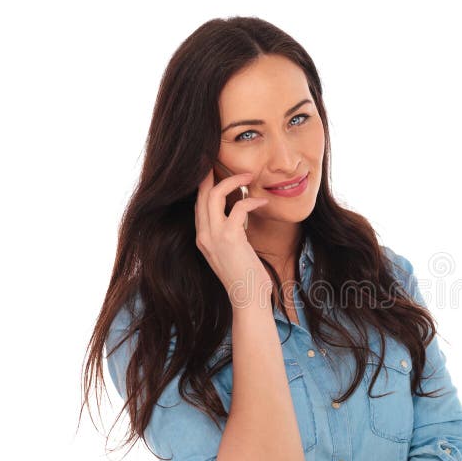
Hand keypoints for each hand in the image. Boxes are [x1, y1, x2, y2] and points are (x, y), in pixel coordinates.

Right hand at [195, 168, 272, 307]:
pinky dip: (251, 201)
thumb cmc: (246, 277)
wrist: (248, 299)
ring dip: (233, 181)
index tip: (215, 169)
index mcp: (202, 238)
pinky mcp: (230, 238)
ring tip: (250, 176)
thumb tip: (240, 213)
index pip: (198, 204)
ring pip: (213, 195)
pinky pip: (238, 208)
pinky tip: (263, 201)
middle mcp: (203, 235)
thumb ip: (231, 233)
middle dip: (211, 174)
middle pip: (200, 195)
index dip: (204, 185)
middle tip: (226, 161)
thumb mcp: (233, 252)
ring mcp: (214, 237)